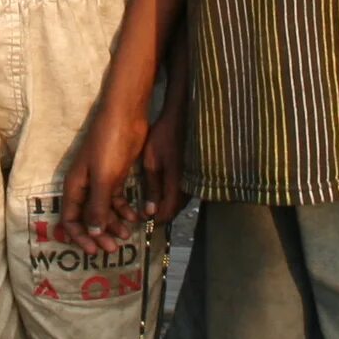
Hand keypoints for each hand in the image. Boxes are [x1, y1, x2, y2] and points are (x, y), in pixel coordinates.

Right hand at [59, 92, 150, 251]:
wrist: (126, 117)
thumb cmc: (109, 145)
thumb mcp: (103, 179)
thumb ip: (97, 207)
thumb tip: (93, 233)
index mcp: (75, 186)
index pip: (70, 219)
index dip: (80, 237)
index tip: (94, 250)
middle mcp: (84, 187)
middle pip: (88, 218)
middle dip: (99, 235)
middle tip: (114, 248)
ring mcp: (100, 182)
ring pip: (104, 211)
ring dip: (114, 224)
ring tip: (128, 234)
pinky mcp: (115, 176)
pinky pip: (116, 200)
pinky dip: (123, 210)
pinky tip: (135, 217)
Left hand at [141, 95, 186, 226]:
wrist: (182, 118)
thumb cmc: (164, 137)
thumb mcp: (152, 162)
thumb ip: (152, 187)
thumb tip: (151, 211)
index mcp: (177, 185)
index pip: (168, 213)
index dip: (155, 219)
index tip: (143, 218)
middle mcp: (190, 188)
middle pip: (175, 211)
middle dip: (160, 214)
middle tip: (145, 212)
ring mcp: (194, 181)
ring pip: (180, 203)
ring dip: (167, 205)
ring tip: (151, 203)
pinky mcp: (195, 175)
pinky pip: (184, 193)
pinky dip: (172, 196)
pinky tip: (162, 191)